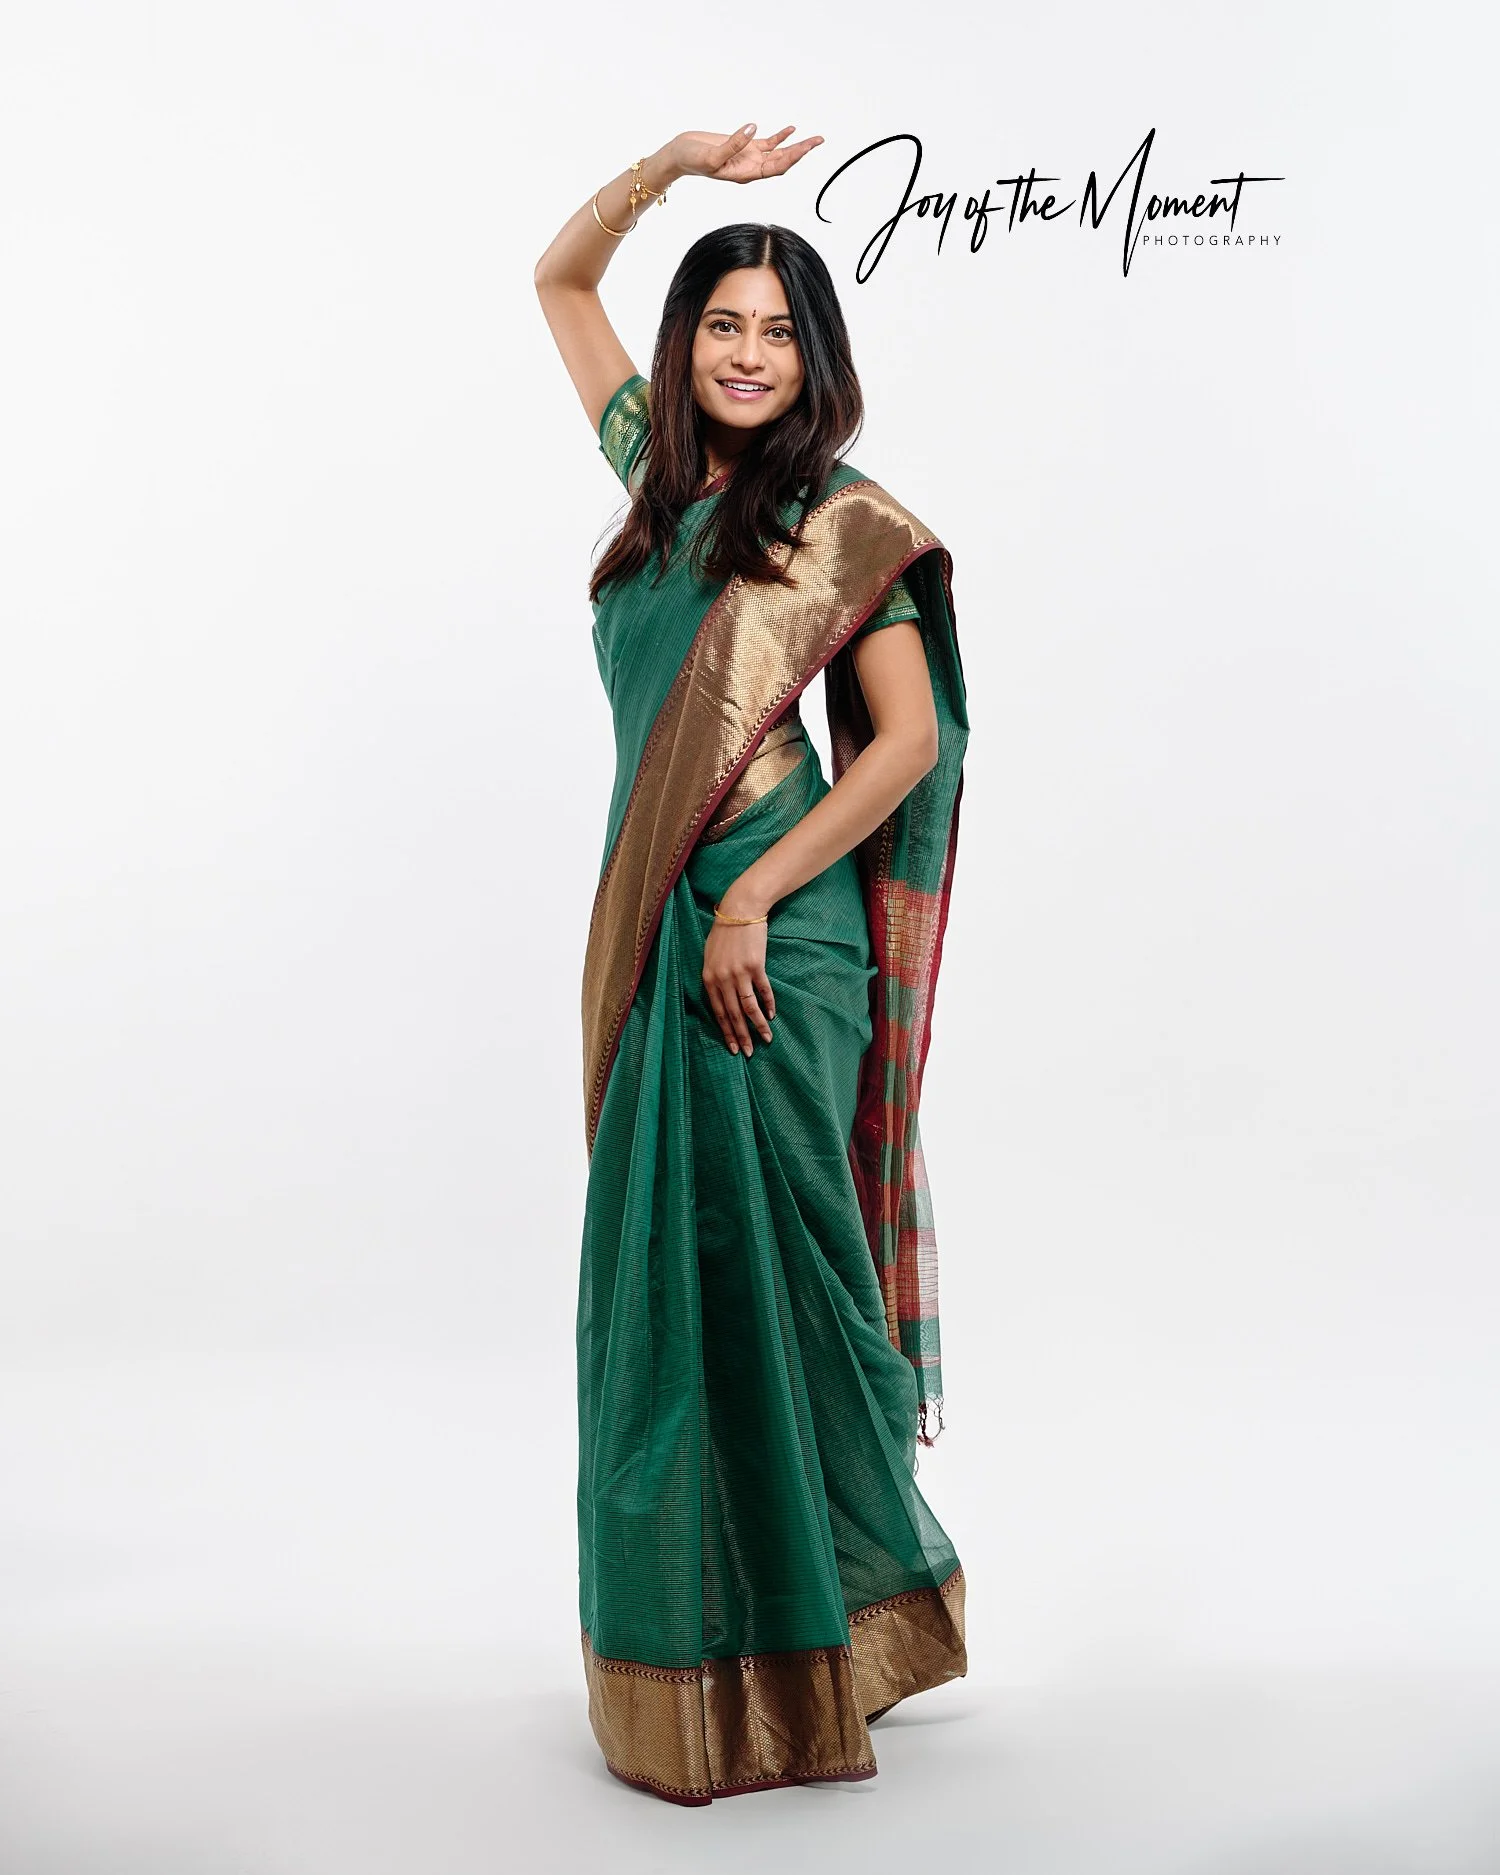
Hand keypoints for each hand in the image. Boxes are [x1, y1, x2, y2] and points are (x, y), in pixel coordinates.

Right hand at [669, 124, 823, 186]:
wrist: (680, 155)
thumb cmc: (692, 159)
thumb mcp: (712, 155)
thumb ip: (733, 144)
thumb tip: (753, 128)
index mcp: (746, 174)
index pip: (775, 168)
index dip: (792, 158)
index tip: (805, 148)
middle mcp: (751, 168)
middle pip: (782, 161)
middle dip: (801, 151)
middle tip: (819, 140)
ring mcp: (749, 157)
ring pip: (778, 152)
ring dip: (796, 145)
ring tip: (814, 139)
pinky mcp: (744, 146)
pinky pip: (767, 142)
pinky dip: (780, 136)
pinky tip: (792, 129)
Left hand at [702, 911, 775, 1055]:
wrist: (740, 910)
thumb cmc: (724, 932)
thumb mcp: (711, 955)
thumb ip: (714, 977)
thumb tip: (722, 996)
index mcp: (708, 978)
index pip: (718, 1012)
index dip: (726, 1031)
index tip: (732, 1047)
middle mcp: (722, 979)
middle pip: (733, 1014)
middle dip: (741, 1036)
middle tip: (748, 1053)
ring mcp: (739, 973)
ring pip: (749, 1007)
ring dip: (758, 1026)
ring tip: (765, 1040)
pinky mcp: (755, 966)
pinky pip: (763, 991)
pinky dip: (768, 1004)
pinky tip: (772, 1016)